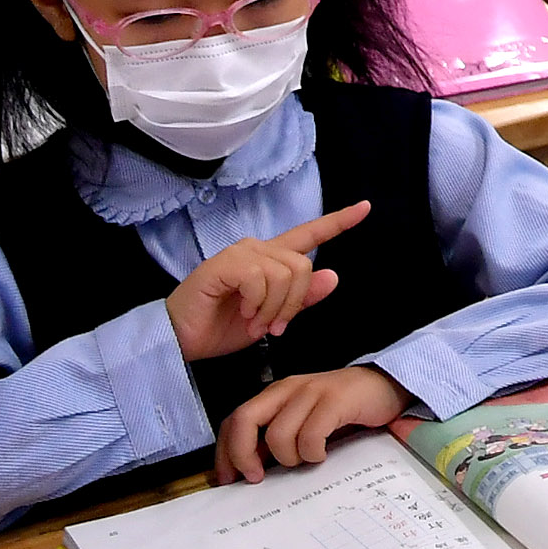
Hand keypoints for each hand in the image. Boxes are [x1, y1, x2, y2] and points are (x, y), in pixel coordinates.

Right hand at [163, 200, 369, 360]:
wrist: (181, 340)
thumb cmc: (221, 328)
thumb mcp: (271, 318)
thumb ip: (300, 299)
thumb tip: (333, 276)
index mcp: (271, 260)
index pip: (309, 236)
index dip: (338, 222)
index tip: (365, 208)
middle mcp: (258, 249)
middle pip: (303, 266)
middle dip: (293, 304)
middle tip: (271, 327)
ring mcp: (240, 254)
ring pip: (285, 274)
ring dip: (273, 309)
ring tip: (252, 323)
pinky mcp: (224, 265)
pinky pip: (260, 279)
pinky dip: (256, 304)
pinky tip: (241, 313)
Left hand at [213, 365, 409, 484]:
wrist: (386, 386)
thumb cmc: (342, 411)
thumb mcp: (302, 422)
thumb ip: (277, 439)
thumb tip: (249, 472)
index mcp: (275, 395)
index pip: (233, 420)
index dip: (225, 452)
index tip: (229, 479)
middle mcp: (287, 389)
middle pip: (244, 420)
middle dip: (242, 454)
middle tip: (257, 477)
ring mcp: (311, 391)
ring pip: (277, 434)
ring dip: (288, 457)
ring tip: (305, 459)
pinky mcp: (335, 399)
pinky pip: (310, 435)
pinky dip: (313, 452)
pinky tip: (323, 453)